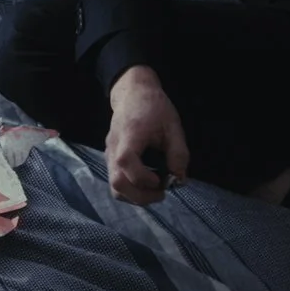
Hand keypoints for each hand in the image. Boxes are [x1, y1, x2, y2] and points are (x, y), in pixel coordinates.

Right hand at [105, 65, 188, 204]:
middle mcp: (114, 147)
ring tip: (155, 190)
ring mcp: (109, 154)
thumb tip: (179, 179)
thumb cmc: (154, 108)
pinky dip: (131, 190)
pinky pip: (116, 181)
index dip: (143, 178)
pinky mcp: (110, 159)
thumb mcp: (173, 126)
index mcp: (130, 135)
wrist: (133, 93)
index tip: (161, 181)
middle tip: (161, 193)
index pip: (126, 162)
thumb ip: (178, 153)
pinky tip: (147, 185)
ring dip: (135, 196)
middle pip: (117, 182)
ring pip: (114, 187)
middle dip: (140, 196)